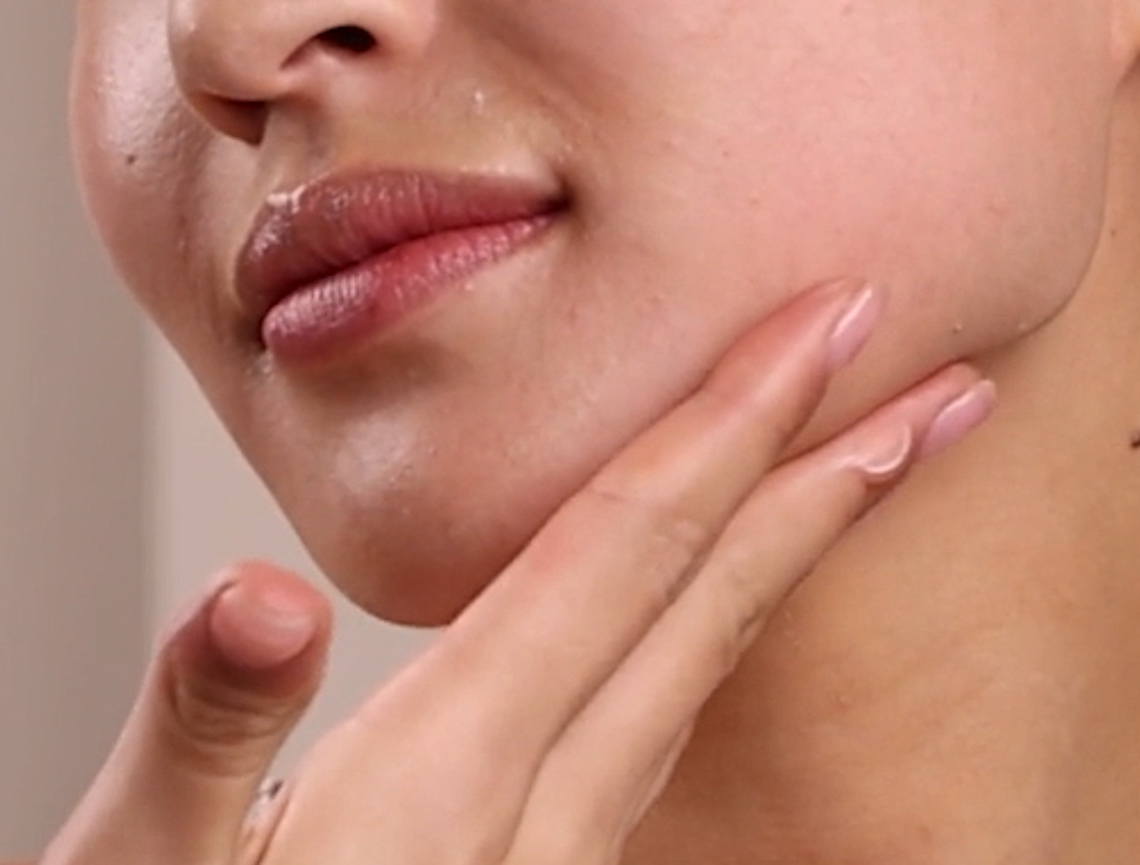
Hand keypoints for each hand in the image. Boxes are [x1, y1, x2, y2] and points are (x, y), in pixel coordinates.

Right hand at [39, 281, 993, 864]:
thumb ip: (203, 729)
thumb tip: (261, 595)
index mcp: (444, 780)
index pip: (623, 552)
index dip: (733, 424)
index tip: (827, 326)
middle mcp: (530, 815)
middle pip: (706, 604)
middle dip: (824, 472)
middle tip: (935, 376)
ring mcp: (546, 853)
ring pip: (701, 663)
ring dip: (788, 544)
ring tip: (855, 461)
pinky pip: (659, 716)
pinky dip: (714, 620)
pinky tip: (707, 599)